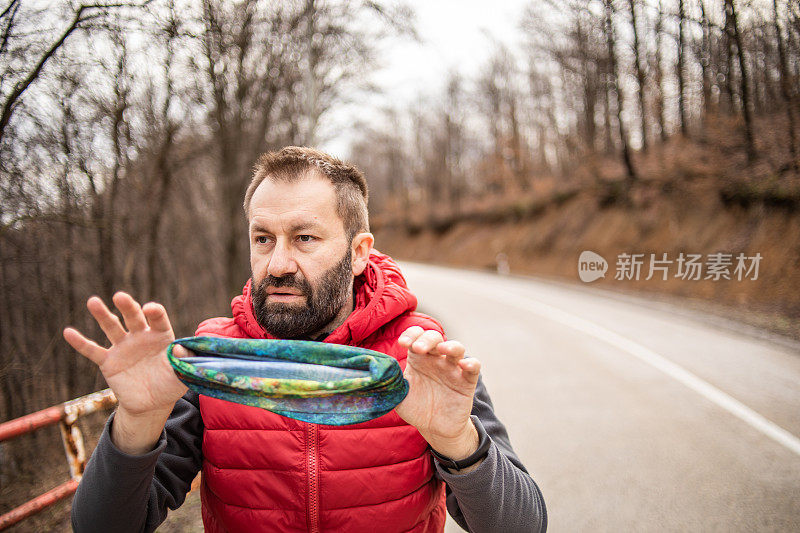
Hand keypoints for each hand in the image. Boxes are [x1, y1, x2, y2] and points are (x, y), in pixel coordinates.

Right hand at [63, 291, 187, 453]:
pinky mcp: (109, 362)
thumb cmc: (171, 384)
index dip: (154, 312)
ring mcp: (123, 347)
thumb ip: (184, 360)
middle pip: (133, 317)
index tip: (149, 309)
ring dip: (102, 315)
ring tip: (93, 301)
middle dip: (127, 306)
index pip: (158, 318)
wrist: (152, 403)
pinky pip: (93, 351)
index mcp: (161, 336)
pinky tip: (68, 332)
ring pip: (112, 327)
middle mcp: (141, 336)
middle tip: (120, 296)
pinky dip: (80, 342)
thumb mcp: (183, 373)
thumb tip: (180, 349)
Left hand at [395, 326, 481, 461]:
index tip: (403, 343)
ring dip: (450, 345)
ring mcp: (452, 369)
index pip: (416, 336)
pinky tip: (464, 365)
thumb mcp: (399, 395)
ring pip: (456, 348)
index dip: (410, 335)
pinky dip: (471, 363)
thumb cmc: (416, 408)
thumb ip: (391, 383)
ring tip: (441, 349)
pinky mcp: (466, 382)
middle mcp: (436, 360)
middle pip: (435, 338)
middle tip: (417, 348)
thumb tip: (379, 372)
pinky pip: (474, 367)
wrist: (434, 428)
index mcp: (418, 358)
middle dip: (426, 339)